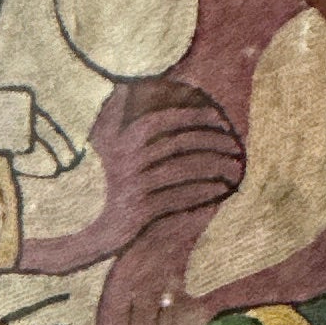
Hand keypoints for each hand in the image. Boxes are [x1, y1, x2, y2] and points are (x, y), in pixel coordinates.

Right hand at [18, 76, 243, 272]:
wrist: (91, 234)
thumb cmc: (108, 188)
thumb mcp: (109, 151)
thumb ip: (120, 121)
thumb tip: (131, 90)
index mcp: (123, 141)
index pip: (168, 119)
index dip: (197, 116)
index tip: (221, 119)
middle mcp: (127, 162)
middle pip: (180, 143)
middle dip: (212, 140)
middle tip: (234, 142)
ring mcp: (134, 187)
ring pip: (185, 169)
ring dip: (214, 165)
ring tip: (234, 165)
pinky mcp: (141, 212)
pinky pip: (181, 197)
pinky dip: (204, 192)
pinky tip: (221, 190)